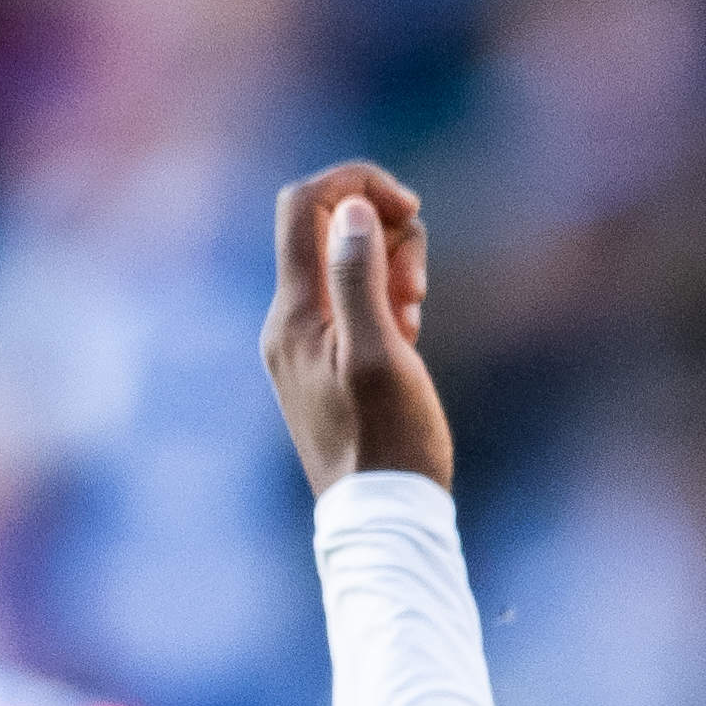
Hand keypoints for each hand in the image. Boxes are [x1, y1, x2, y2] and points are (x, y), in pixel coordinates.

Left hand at [261, 160, 455, 501]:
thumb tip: (350, 209)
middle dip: (384, 233)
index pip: (304, 204)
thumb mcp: (381, 354)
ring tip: (415, 317)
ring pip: (344, 265)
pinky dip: (384, 301)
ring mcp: (304, 344)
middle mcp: (287, 322)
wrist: (382, 520)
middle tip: (417, 286)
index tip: (408, 207)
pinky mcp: (325, 365)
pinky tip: (408, 337)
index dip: (356, 185)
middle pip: (327, 228)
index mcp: (294, 314)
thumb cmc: (389, 444)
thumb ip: (359, 278)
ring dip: (390, 269)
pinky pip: (351, 304)